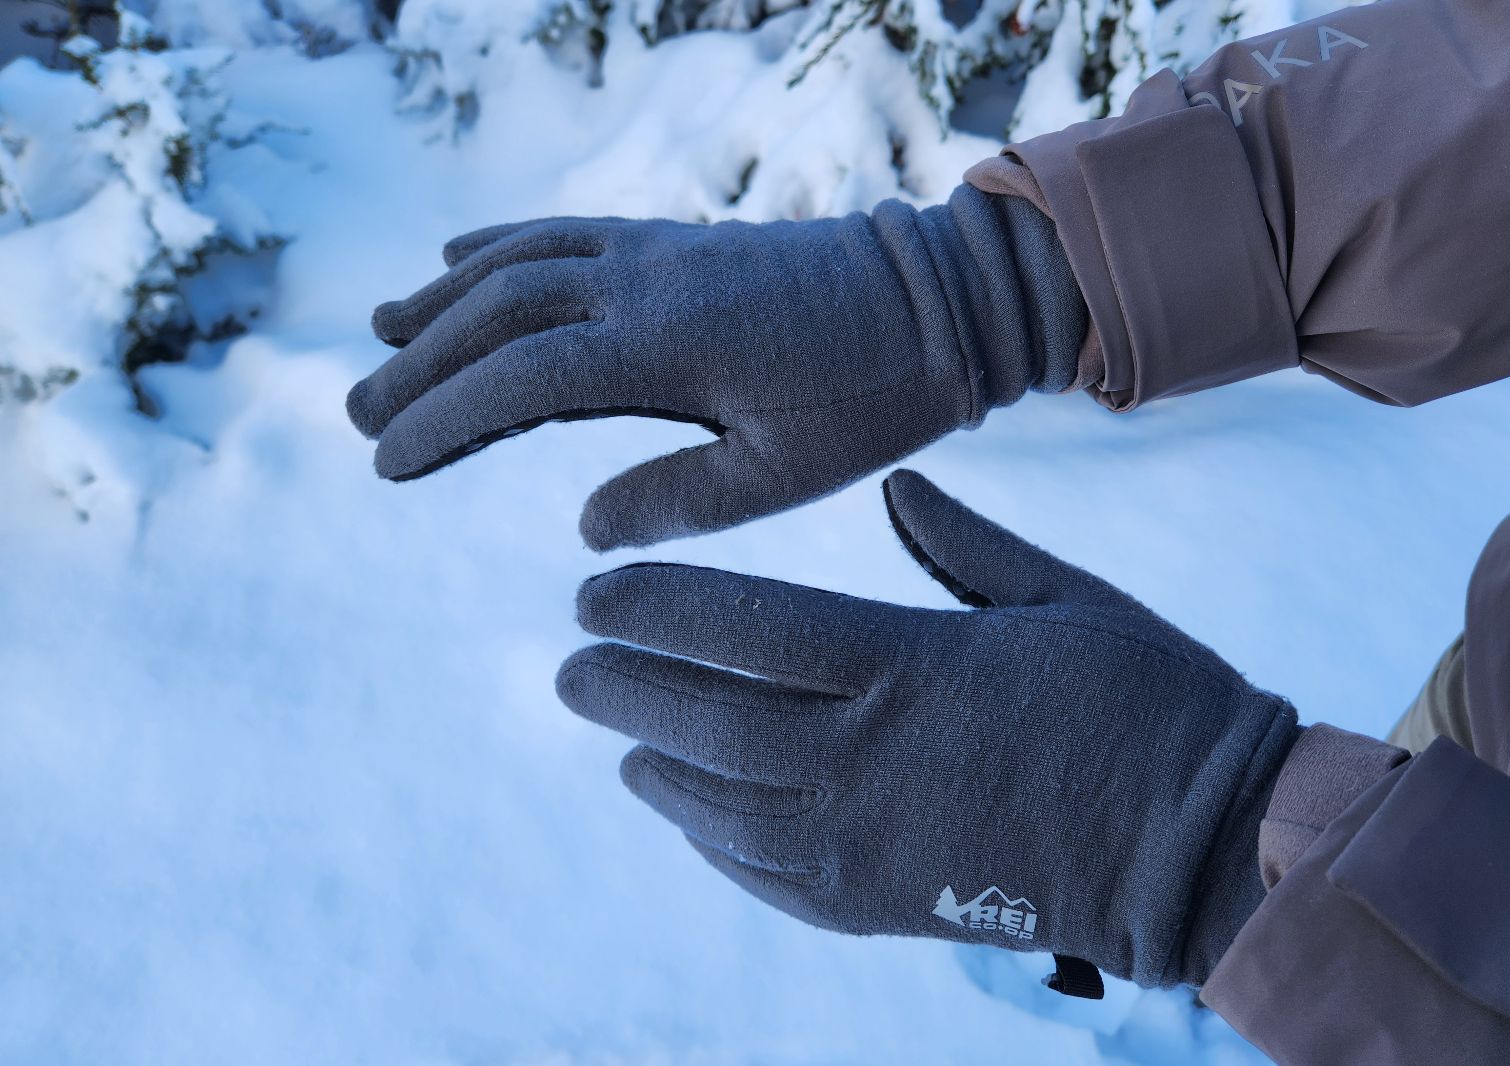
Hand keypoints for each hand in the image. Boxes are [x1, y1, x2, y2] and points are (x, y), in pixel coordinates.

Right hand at [347, 187, 1085, 549]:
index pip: (520, 378)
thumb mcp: (787, 474)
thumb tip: (585, 528)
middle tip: (359, 414)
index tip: (386, 460)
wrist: (939, 300)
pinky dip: (503, 243)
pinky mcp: (676, 239)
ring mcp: (659, 250)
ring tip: (382, 333)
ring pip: (522, 259)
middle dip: (422, 362)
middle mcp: (647, 282)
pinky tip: (460, 257)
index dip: (445, 419)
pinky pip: (567, 230)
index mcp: (668, 347)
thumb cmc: (872, 399)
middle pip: (499, 310)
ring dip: (446, 296)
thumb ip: (681, 498)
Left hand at [556, 471, 1300, 987]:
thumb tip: (895, 484)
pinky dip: (710, 839)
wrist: (1204, 848)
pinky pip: (765, 873)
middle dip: (622, 686)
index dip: (654, 607)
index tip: (593, 594)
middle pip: (705, 717)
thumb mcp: (1062, 594)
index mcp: (911, 663)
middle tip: (572, 664)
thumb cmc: (1149, 700)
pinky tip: (686, 811)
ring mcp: (869, 842)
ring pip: (718, 802)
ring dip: (653, 763)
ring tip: (615, 735)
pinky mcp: (881, 907)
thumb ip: (963, 541)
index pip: (743, 626)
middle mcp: (870, 756)